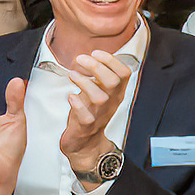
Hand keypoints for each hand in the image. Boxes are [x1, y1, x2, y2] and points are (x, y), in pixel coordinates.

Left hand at [56, 50, 130, 167]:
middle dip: (96, 66)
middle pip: (112, 81)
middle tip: (80, 58)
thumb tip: (93, 55)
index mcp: (115, 93)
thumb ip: (100, 76)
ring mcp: (98, 114)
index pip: (123, 73)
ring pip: (99, 97)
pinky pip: (85, 116)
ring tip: (72, 75)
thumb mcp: (99, 92)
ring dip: (84, 82)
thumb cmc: (89, 112)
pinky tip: (70, 96)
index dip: (111, 60)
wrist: (85, 143)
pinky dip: (78, 105)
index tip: (95, 52)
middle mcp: (110, 102)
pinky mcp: (85, 126)